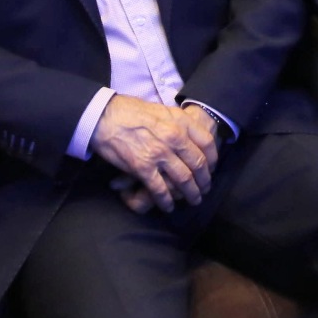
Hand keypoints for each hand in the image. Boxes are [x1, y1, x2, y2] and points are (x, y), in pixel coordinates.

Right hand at [89, 94, 221, 212]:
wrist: (105, 116)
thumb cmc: (132, 111)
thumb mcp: (163, 110)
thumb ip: (179, 123)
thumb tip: (191, 135)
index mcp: (181, 122)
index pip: (207, 143)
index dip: (213, 159)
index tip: (212, 168)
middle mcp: (174, 138)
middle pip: (198, 164)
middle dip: (204, 181)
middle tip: (204, 189)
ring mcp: (159, 153)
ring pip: (183, 179)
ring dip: (190, 193)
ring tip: (193, 200)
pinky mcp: (143, 167)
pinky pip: (160, 189)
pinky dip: (166, 201)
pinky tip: (168, 207)